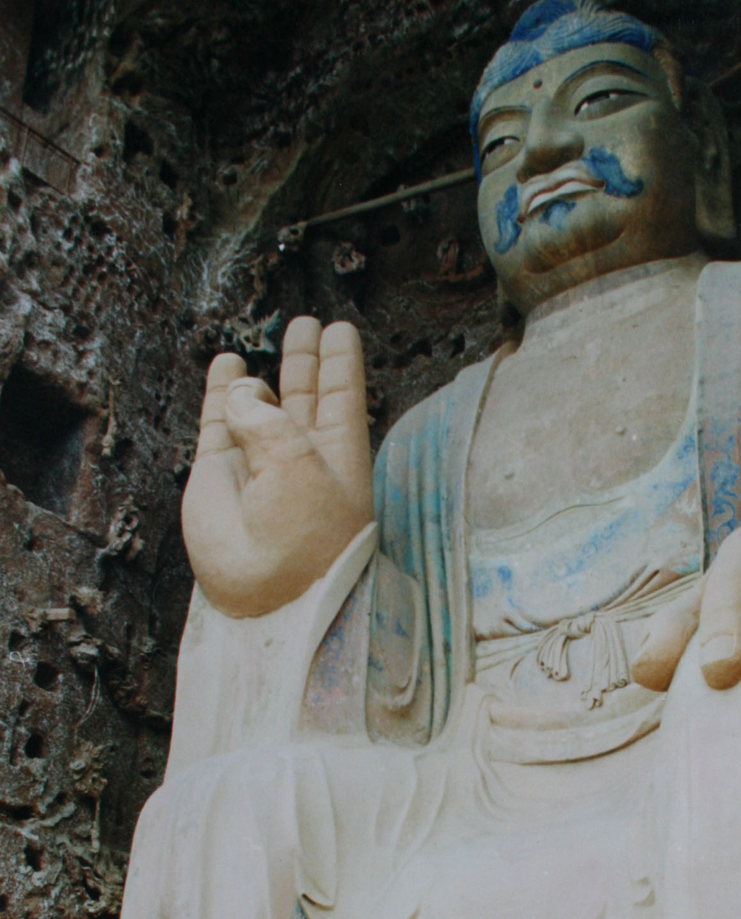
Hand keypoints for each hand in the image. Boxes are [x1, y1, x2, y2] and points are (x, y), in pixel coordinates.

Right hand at [181, 317, 373, 617]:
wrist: (263, 594)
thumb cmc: (300, 534)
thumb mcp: (297, 461)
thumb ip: (266, 416)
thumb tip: (239, 387)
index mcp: (339, 453)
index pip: (342, 394)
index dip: (340, 360)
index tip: (341, 329)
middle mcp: (302, 456)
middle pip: (306, 394)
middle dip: (306, 360)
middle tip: (307, 324)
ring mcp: (259, 463)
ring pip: (261, 406)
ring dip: (267, 378)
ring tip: (265, 351)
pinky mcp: (219, 474)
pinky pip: (219, 421)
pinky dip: (221, 393)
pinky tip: (228, 367)